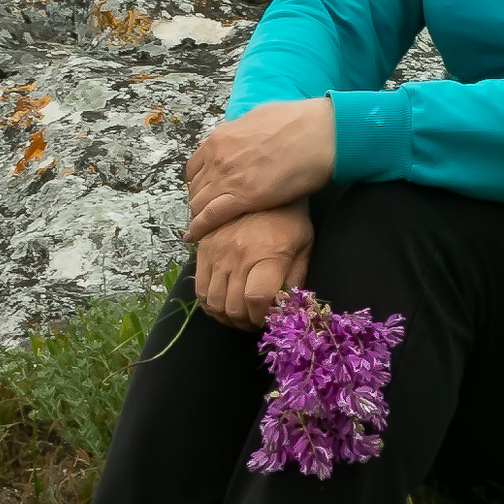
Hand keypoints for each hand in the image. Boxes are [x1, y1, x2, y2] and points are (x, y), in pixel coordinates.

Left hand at [185, 96, 336, 239]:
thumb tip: (238, 132)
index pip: (195, 166)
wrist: (319, 133)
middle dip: (198, 201)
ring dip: (198, 215)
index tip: (205, 191)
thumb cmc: (299, 122)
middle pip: (195, 187)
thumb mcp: (259, 116)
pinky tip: (195, 236)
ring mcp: (228, 177)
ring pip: (199, 203)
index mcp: (221, 137)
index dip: (198, 182)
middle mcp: (218, 157)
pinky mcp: (242, 197)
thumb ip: (243, 129)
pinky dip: (200, 227)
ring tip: (201, 228)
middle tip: (204, 213)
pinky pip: (210, 216)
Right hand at [194, 203, 313, 329]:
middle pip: (233, 308)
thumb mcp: (304, 245)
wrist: (261, 182)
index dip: (262, 317)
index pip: (256, 300)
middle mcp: (238, 256)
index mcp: (268, 254)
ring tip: (240, 313)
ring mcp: (216, 253)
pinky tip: (224, 301)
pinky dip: (210, 303)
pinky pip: (199, 288)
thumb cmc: (289, 217)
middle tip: (256, 319)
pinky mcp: (203, 250)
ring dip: (226, 316)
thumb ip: (296, 278)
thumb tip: (285, 309)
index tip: (269, 317)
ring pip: (213, 303)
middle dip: (246, 322)